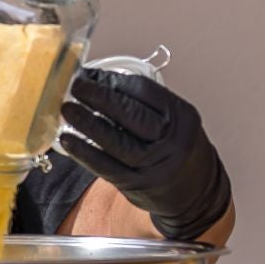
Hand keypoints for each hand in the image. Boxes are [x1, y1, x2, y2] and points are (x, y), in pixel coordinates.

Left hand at [58, 68, 232, 241]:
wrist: (196, 190)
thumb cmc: (177, 146)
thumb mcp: (172, 117)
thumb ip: (139, 101)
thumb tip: (95, 79)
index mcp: (180, 115)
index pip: (144, 91)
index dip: (113, 80)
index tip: (90, 74)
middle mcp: (170, 140)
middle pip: (131, 114)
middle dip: (99, 97)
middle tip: (76, 86)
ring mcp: (154, 165)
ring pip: (117, 142)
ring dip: (88, 123)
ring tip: (68, 109)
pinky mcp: (137, 184)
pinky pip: (106, 167)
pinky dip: (84, 153)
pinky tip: (68, 140)